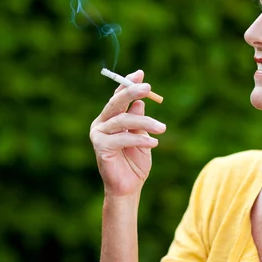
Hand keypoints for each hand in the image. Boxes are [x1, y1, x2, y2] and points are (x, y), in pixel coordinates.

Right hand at [90, 70, 165, 196]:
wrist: (128, 187)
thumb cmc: (135, 162)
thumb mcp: (141, 137)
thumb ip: (139, 120)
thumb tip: (140, 102)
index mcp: (110, 118)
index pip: (117, 96)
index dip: (127, 83)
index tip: (140, 74)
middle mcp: (101, 123)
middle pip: (115, 102)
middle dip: (131, 92)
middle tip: (148, 88)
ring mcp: (98, 134)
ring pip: (123, 120)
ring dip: (145, 123)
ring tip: (163, 129)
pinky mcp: (100, 147)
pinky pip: (122, 138)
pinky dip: (139, 139)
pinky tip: (153, 143)